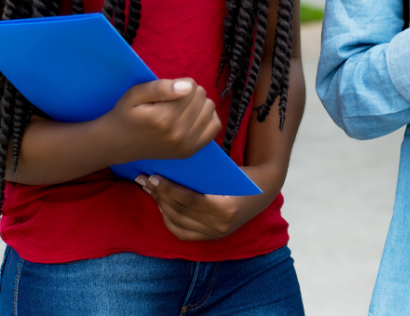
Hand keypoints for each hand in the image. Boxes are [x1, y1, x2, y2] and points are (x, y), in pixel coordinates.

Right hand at [104, 78, 221, 163]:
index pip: (192, 87)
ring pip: (210, 108)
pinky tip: (192, 118)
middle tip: (172, 101)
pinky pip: (214, 126)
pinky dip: (207, 118)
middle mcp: (178, 133)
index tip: (167, 91)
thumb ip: (160, 87)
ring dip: (198, 104)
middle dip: (189, 93)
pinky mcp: (190, 151)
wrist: (118, 144)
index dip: (180, 83)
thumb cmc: (127, 114)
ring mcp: (186, 145)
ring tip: (181, 109)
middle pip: (202, 96)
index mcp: (164, 118)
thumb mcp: (135, 94)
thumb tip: (188, 86)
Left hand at [135, 173, 267, 240]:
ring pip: (178, 223)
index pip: (188, 200)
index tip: (154, 177)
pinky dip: (170, 220)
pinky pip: (183, 233)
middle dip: (159, 195)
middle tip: (145, 181)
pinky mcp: (212, 237)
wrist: (264, 190)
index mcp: (225, 208)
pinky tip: (162, 207)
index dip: (169, 189)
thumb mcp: (225, 172)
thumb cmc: (243, 175)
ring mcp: (216, 234)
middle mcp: (220, 226)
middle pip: (180, 212)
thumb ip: (201, 176)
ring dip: (161, 206)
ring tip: (150, 191)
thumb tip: (169, 170)